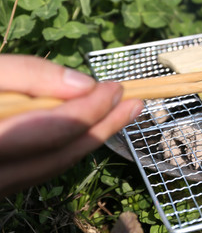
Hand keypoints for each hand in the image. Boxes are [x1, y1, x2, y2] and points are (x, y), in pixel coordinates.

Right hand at [0, 54, 143, 196]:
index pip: (55, 130)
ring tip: (123, 113)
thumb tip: (85, 85)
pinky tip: (89, 127)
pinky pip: (39, 169)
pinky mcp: (0, 181)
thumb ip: (30, 75)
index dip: (92, 109)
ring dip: (92, 139)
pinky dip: (68, 147)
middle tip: (134, 103)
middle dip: (103, 127)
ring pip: (53, 167)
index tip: (115, 88)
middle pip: (61, 156)